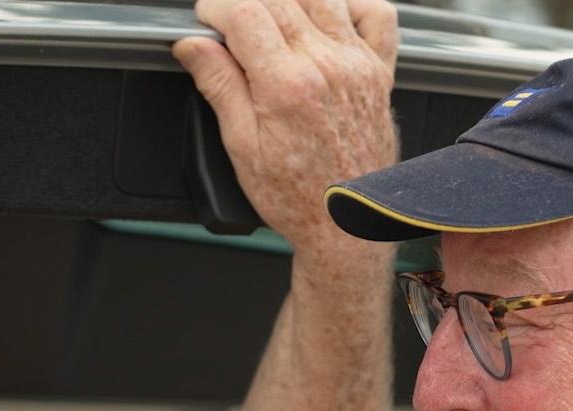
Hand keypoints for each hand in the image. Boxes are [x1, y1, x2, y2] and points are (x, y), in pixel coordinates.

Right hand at [173, 0, 399, 249]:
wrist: (348, 225)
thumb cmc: (299, 198)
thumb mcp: (241, 147)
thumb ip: (219, 85)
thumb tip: (193, 45)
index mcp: (287, 85)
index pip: (245, 12)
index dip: (217, 8)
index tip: (207, 19)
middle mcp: (327, 67)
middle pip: (279, 0)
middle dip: (246, 3)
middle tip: (231, 25)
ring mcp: (358, 66)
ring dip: (290, 0)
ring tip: (270, 21)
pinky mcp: (380, 73)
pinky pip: (376, 15)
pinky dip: (350, 5)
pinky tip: (327, 18)